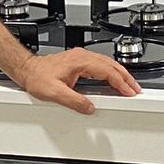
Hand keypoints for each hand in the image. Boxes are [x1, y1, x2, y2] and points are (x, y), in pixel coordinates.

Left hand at [10, 49, 140, 114]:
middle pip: (112, 65)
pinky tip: (113, 79)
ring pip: (108, 63)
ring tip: (128, 86)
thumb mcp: (55, 93)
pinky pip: (101, 64)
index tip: (130, 92)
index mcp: (80, 61)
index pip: (108, 71)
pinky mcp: (79, 60)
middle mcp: (82, 56)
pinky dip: (111, 72)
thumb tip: (90, 108)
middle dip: (126, 77)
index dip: (121, 82)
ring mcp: (81, 57)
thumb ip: (75, 102)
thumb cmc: (38, 78)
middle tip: (135, 89)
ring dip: (120, 74)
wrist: (27, 70)